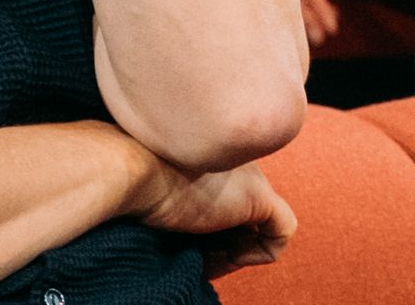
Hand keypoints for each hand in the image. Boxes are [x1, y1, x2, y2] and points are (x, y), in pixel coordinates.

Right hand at [132, 159, 296, 277]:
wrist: (134, 170)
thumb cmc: (136, 183)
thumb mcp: (159, 193)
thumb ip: (182, 206)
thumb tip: (197, 244)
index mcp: (215, 159)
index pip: (229, 206)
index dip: (213, 234)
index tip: (187, 245)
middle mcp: (238, 164)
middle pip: (246, 219)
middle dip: (226, 244)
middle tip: (197, 255)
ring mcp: (252, 179)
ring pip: (260, 231)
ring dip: (237, 254)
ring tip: (206, 257)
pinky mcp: (260, 198)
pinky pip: (280, 236)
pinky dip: (257, 255)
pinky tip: (229, 254)